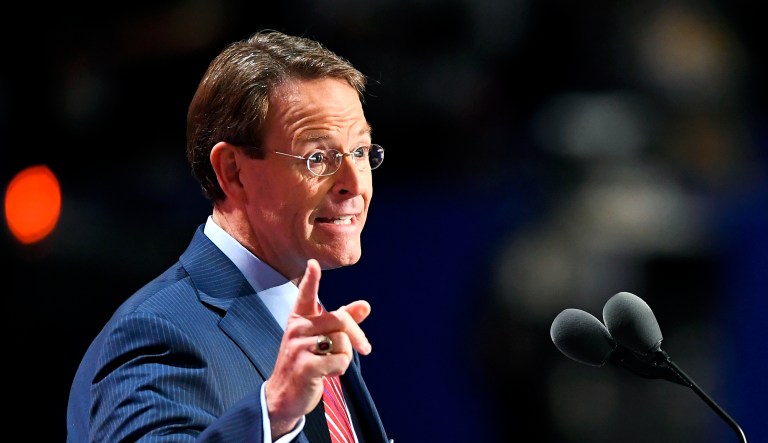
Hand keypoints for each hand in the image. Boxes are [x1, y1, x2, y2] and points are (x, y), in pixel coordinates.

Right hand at [264, 259, 371, 437]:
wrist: (283, 397)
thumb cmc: (305, 364)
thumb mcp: (321, 339)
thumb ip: (343, 321)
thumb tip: (366, 305)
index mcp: (299, 320)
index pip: (305, 294)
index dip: (311, 279)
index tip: (313, 264)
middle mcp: (297, 329)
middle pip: (341, 320)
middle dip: (358, 336)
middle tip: (365, 349)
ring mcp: (299, 347)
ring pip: (342, 342)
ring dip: (345, 357)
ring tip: (329, 365)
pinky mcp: (305, 366)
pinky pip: (340, 360)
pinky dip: (340, 369)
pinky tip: (326, 374)